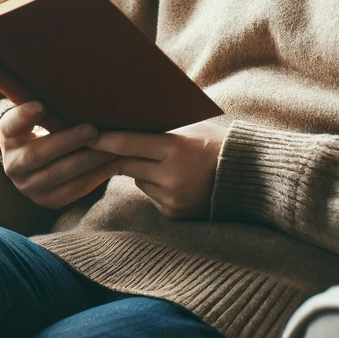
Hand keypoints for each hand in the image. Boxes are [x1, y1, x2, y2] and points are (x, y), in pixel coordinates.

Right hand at [0, 101, 119, 209]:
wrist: (36, 166)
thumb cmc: (42, 130)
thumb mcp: (34, 116)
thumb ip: (42, 108)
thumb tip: (60, 96)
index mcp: (8, 137)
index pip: (10, 126)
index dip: (24, 116)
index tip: (41, 105)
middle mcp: (14, 166)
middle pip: (38, 154)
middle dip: (68, 141)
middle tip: (93, 130)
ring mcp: (31, 188)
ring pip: (60, 174)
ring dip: (88, 160)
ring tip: (111, 146)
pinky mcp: (51, 200)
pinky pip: (74, 189)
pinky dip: (95, 175)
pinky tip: (113, 162)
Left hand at [88, 120, 227, 219]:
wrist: (253, 179)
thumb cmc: (219, 145)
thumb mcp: (191, 129)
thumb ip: (161, 130)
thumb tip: (126, 124)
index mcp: (175, 149)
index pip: (127, 144)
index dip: (103, 140)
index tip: (85, 135)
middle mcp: (171, 176)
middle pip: (126, 164)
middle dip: (114, 155)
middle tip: (99, 145)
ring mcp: (172, 198)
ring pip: (138, 181)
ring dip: (141, 171)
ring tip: (164, 163)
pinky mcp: (175, 214)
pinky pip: (152, 196)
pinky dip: (156, 187)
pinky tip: (176, 180)